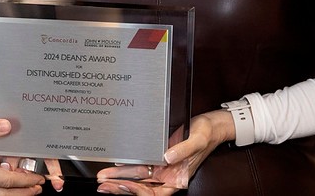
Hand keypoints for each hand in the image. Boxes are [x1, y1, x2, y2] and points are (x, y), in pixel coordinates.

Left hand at [95, 109, 233, 193]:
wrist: (210, 125)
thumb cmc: (206, 134)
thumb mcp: (197, 140)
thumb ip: (183, 150)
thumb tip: (167, 157)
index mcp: (178, 177)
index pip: (155, 193)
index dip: (138, 192)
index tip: (125, 185)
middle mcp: (168, 175)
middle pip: (141, 187)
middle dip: (121, 187)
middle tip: (104, 184)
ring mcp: (163, 166)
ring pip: (138, 177)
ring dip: (120, 177)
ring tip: (104, 177)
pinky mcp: (159, 155)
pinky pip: (141, 164)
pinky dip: (128, 166)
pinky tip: (116, 164)